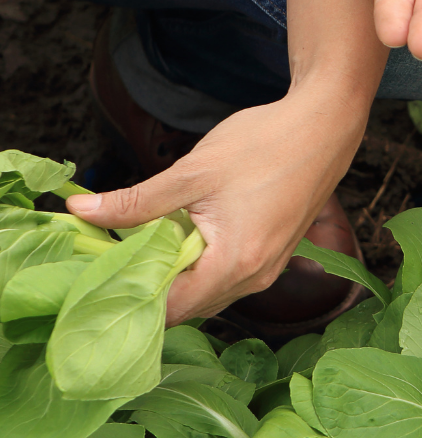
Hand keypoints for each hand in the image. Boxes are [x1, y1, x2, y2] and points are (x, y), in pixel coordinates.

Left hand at [66, 86, 365, 323]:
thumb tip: (80, 211)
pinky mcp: (276, 255)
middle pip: (190, 308)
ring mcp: (269, 269)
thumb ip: (136, 201)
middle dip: (152, 288)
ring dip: (179, 277)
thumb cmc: (265, 145)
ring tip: (148, 242)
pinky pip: (229, 277)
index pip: (172, 309)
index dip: (132, 296)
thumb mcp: (192, 172)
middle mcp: (256, 278)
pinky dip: (202, 266)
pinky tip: (186, 234)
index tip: (102, 273)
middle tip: (115, 257)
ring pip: (210, 293)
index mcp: (235, 263)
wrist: (324, 128)